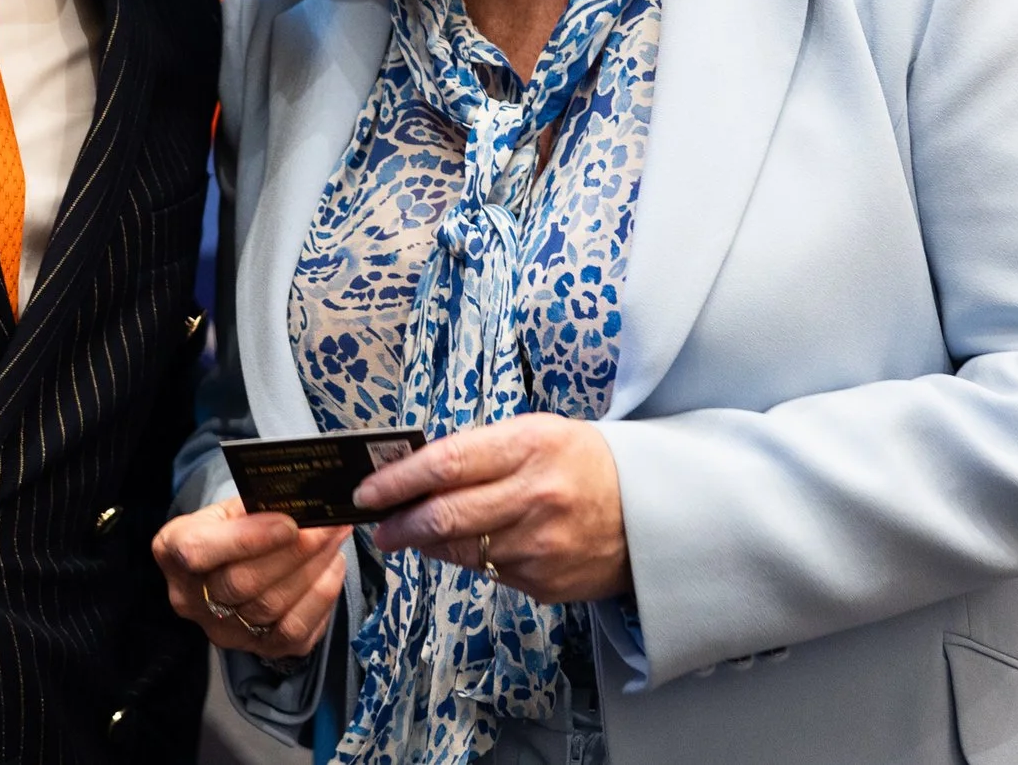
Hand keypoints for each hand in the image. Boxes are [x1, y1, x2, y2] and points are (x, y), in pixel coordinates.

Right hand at [151, 496, 347, 657]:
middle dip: (295, 552)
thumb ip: (254, 507)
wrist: (225, 568)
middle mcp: (190, 599)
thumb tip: (302, 504)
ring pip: (272, 609)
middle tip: (329, 525)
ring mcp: (224, 631)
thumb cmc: (226, 529)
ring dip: (314, 571)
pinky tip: (332, 567)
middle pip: (243, 583)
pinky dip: (321, 598)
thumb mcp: (226, 508)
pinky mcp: (258, 650)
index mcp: (171, 551)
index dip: (246, 539)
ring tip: (336, 540)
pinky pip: (295, 633)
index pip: (199, 552)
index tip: (290, 523)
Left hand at [355, 414, 630, 604]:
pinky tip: (469, 545)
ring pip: (460, 551)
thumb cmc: (583, 462)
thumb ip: (478, 450)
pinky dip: (468, 559)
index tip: (366, 490)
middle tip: (376, 526)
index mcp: (529, 446)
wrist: (651, 512)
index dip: (397, 480)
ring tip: (415, 533)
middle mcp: (535, 497)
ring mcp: (540, 547)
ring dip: (428, 544)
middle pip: (444, 517)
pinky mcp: (545, 584)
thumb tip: (413, 471)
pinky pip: (488, 572)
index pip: (445, 464)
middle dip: (398, 524)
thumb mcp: (536, 434)